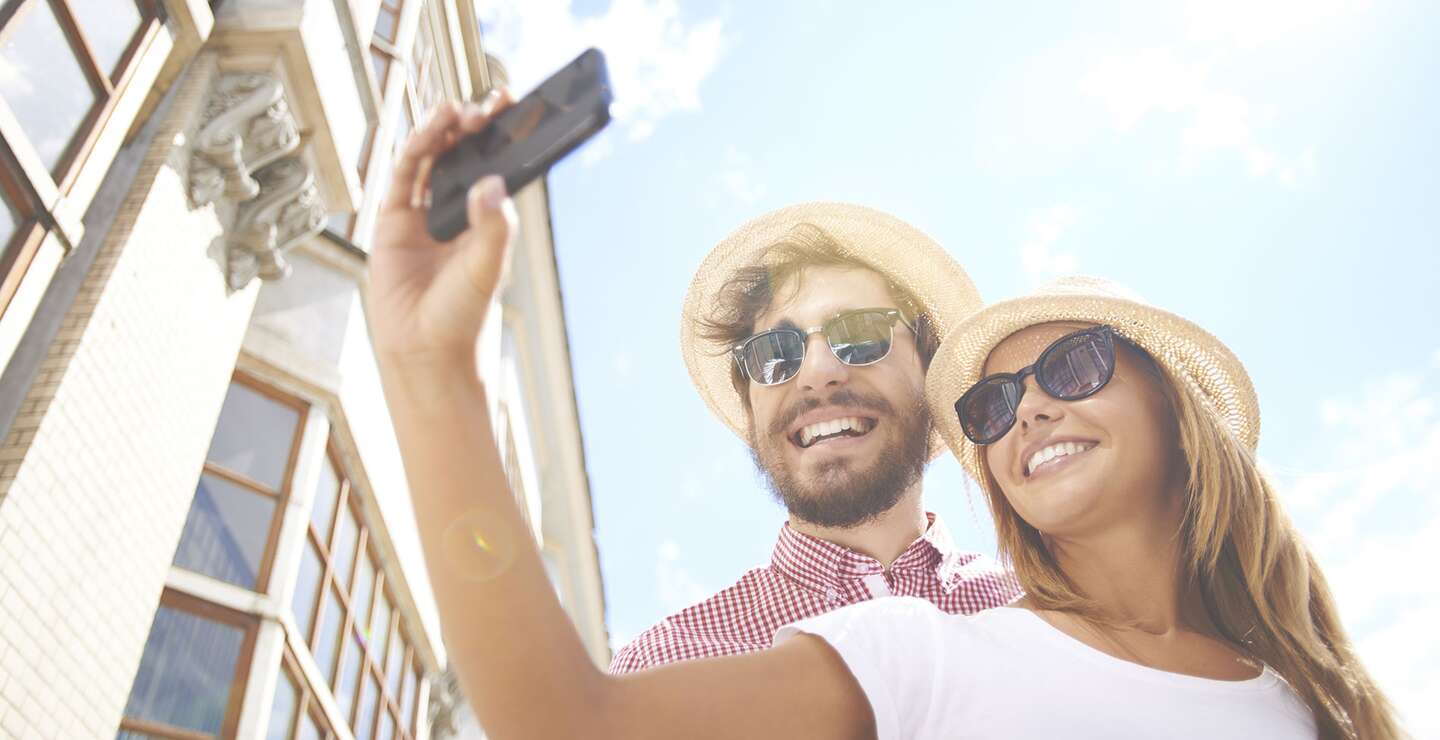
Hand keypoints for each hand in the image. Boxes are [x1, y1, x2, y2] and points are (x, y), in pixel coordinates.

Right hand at [364, 91, 515, 369]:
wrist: (425, 351)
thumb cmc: (463, 316)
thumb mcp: (487, 267)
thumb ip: (494, 226)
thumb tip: (491, 182)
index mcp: (486, 221)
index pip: (495, 168)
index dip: (501, 138)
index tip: (512, 108)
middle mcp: (455, 214)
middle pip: (462, 157)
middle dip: (471, 129)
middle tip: (484, 107)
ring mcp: (423, 216)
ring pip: (431, 160)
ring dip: (441, 132)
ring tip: (455, 110)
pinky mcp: (393, 223)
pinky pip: (402, 178)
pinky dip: (413, 152)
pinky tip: (429, 132)